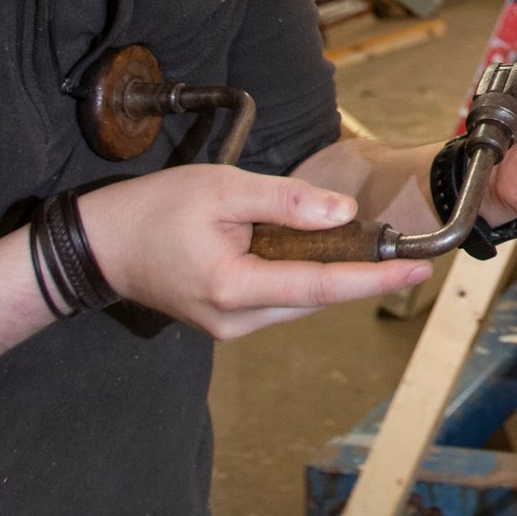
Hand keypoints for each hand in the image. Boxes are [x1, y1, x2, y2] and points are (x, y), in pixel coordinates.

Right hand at [74, 164, 431, 337]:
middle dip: (359, 275)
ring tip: (356, 246)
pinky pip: (277, 299)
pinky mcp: (224, 321)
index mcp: (235, 288)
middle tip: (402, 252)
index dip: (375, 279)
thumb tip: (344, 214)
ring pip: (298, 301)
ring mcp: (228, 327)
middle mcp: (235, 320)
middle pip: (315, 298)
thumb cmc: (152, 211)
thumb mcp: (222, 188)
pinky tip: (306, 251)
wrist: (98, 245)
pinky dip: (299, 276)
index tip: (418, 270)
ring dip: (327, 274)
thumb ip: (286, 202)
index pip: (322, 287)